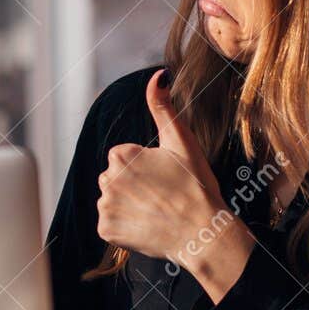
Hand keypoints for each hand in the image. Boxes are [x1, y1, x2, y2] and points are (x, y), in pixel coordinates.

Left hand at [95, 70, 255, 300]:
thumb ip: (163, 108)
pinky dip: (125, 227)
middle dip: (134, 185)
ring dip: (128, 206)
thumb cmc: (196, 186)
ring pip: (113, 201)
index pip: (124, 158)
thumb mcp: (181, 142)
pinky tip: (146, 226)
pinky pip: (110, 225)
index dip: (146, 168)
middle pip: (116, 178)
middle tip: (162, 196)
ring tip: (155, 212)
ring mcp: (106, 206)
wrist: (202, 233)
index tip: (165, 178)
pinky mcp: (106, 230)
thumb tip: (157, 76)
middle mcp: (107, 179)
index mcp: (121, 155)